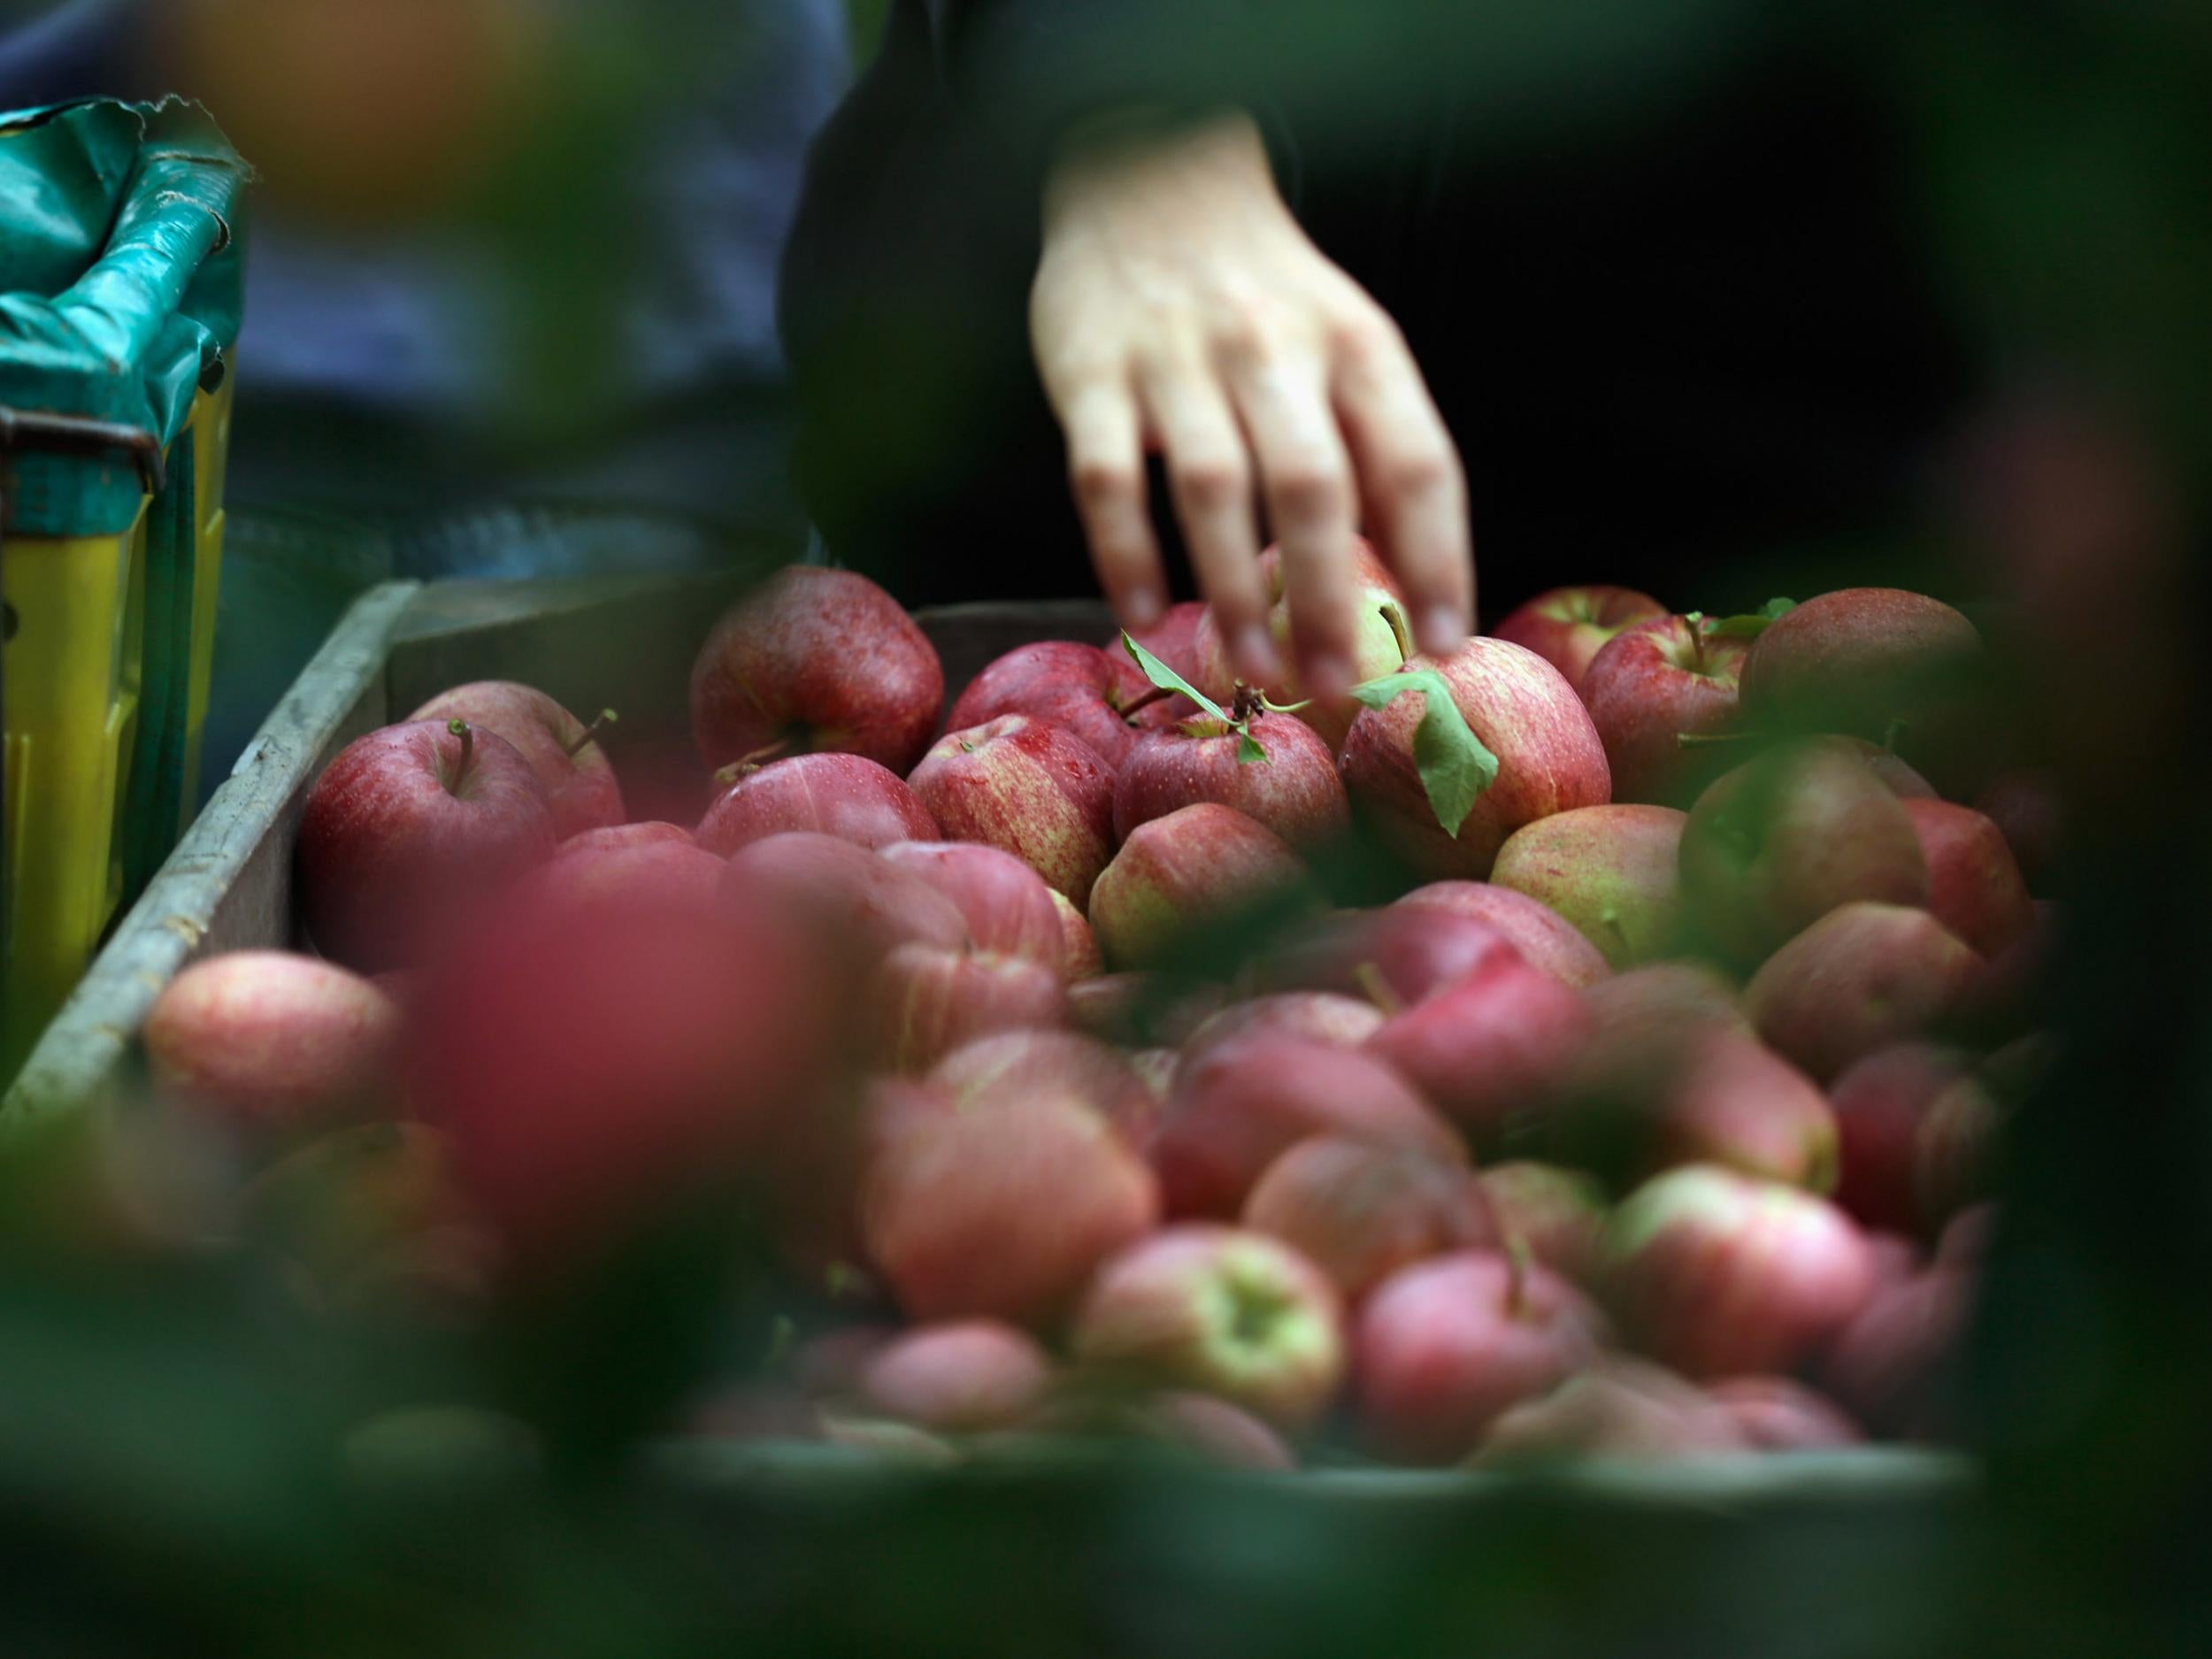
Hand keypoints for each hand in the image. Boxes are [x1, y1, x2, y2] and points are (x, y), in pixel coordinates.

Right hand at [1031, 109, 1472, 700]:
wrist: (1148, 175)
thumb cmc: (1267, 290)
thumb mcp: (1347, 340)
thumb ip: (1378, 444)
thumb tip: (1414, 582)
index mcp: (1355, 344)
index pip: (1414, 461)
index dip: (1437, 558)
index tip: (1444, 645)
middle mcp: (1272, 348)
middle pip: (1313, 488)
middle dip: (1328, 600)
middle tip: (1336, 690)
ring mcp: (1176, 360)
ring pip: (1212, 489)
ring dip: (1232, 592)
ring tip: (1252, 674)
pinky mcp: (1091, 372)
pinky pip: (1106, 479)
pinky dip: (1125, 555)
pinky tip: (1147, 617)